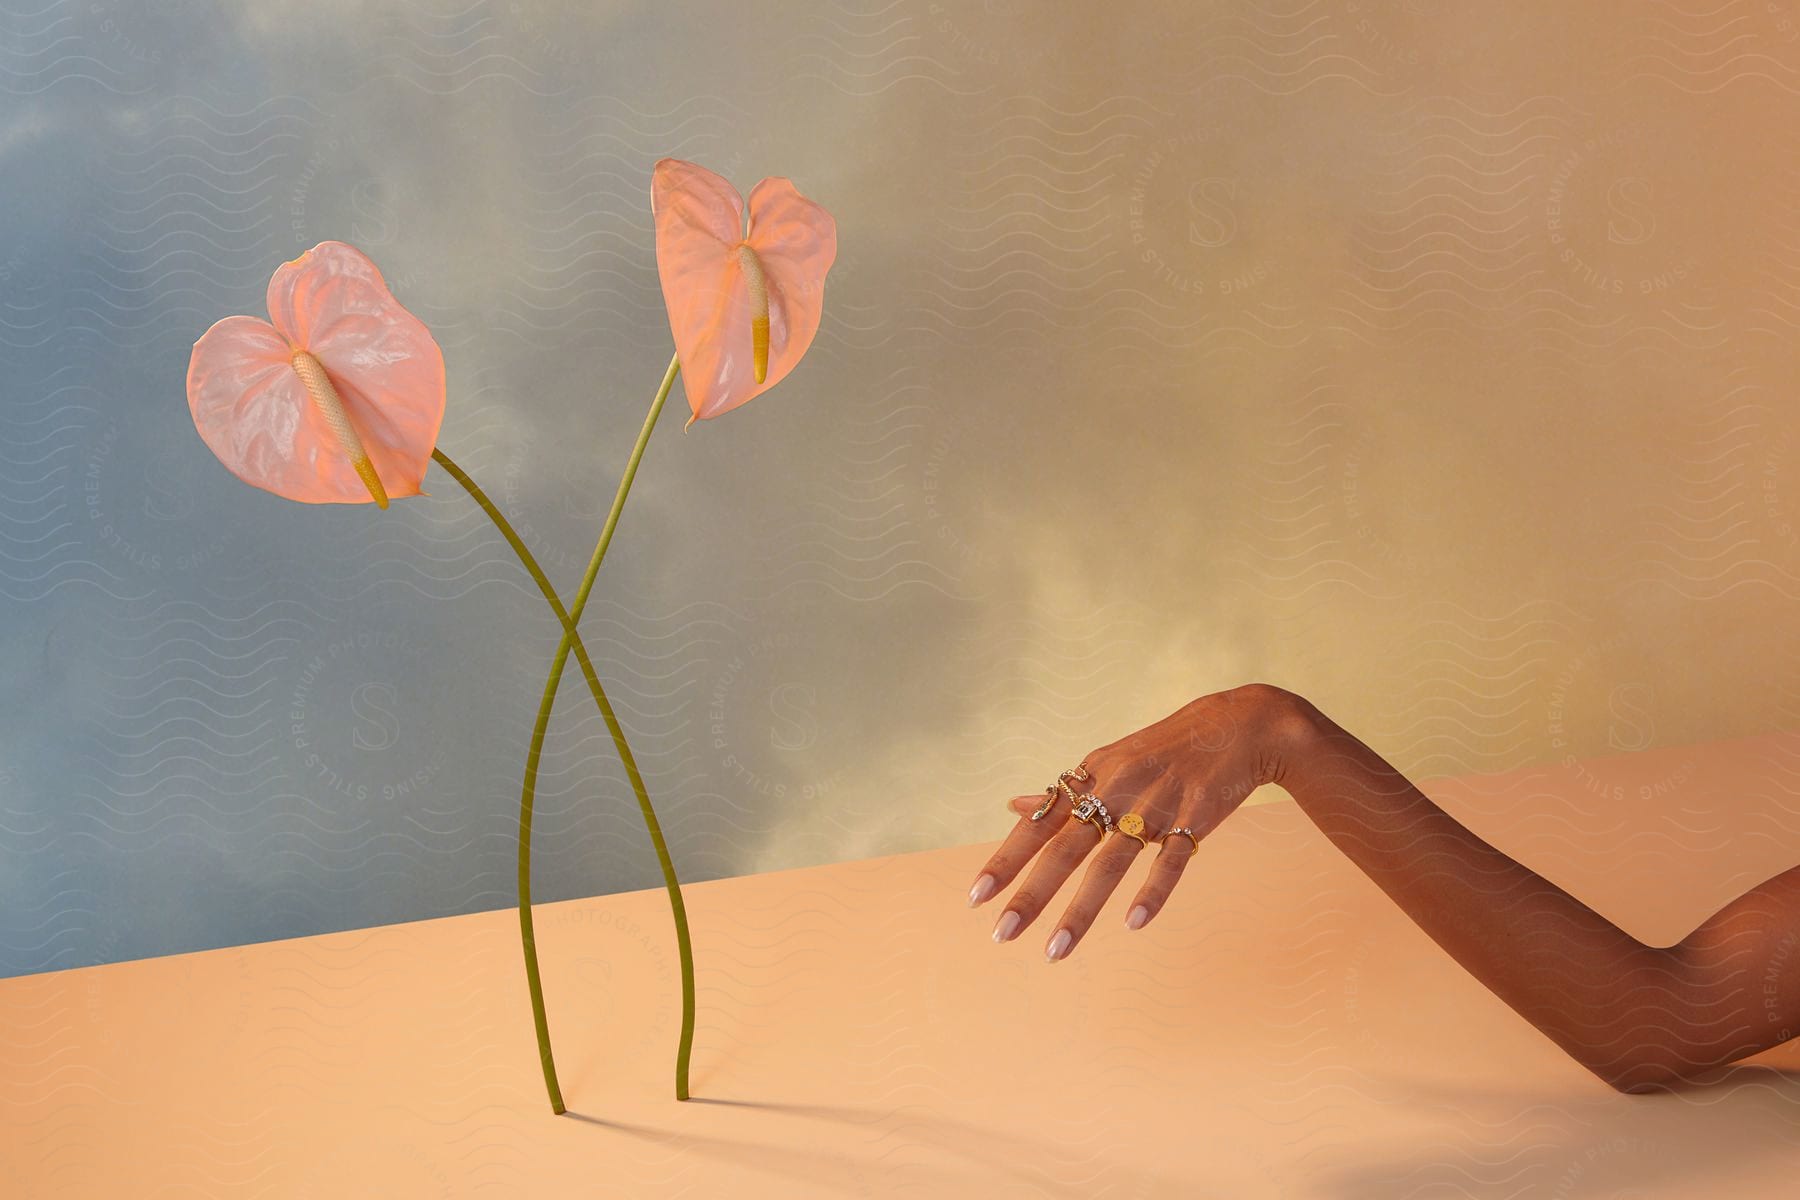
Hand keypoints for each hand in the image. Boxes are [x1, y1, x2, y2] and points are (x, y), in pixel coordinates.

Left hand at [964, 682, 1309, 961]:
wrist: (1237, 726)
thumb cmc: (1164, 750)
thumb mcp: (1109, 761)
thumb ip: (1064, 792)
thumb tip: (1012, 806)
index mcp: (1092, 778)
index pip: (1040, 824)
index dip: (1007, 859)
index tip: (976, 896)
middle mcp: (1117, 790)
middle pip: (1066, 848)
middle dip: (1032, 893)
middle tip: (1002, 934)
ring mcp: (1156, 806)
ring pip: (1111, 863)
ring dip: (1081, 910)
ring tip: (1055, 952)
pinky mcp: (1196, 819)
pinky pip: (1171, 860)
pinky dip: (1152, 890)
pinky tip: (1133, 923)